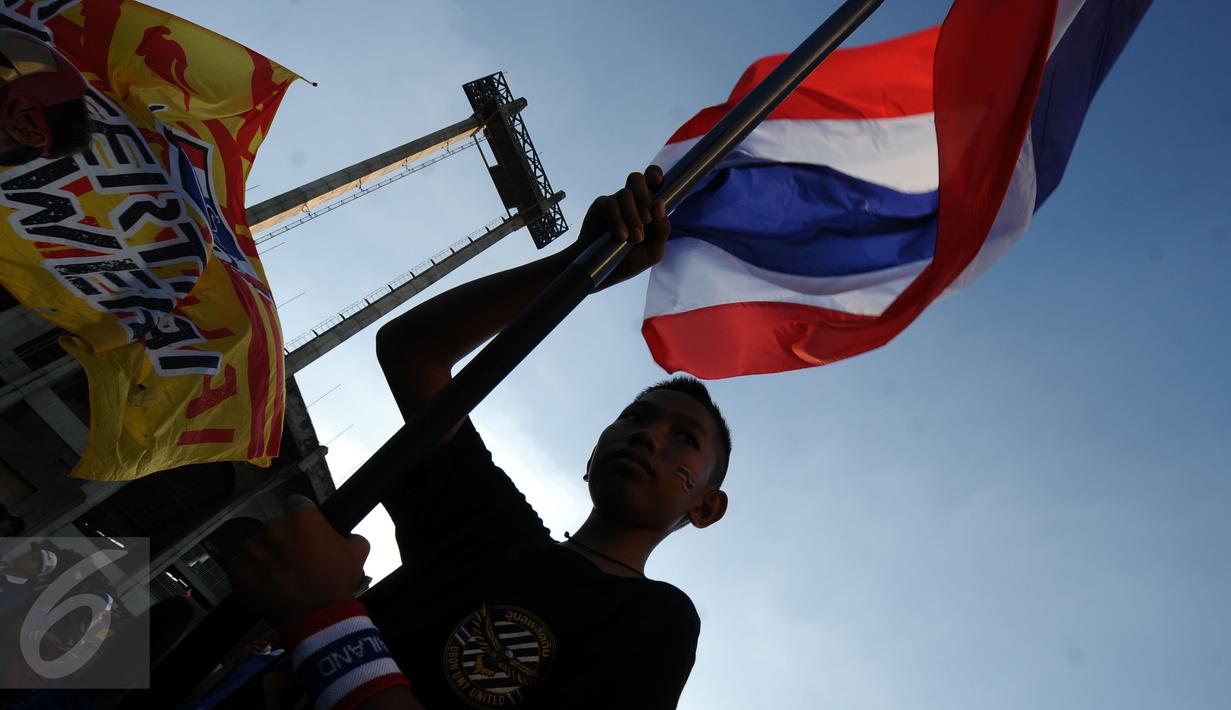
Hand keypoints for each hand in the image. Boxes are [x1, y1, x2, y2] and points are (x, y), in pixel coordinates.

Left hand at [226, 500, 369, 629]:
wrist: (318, 618)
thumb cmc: (338, 582)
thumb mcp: (357, 552)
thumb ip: (350, 536)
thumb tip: (347, 537)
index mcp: (301, 517)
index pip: (296, 504)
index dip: (302, 520)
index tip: (305, 534)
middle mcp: (272, 526)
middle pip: (275, 527)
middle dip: (283, 540)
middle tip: (294, 561)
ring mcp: (252, 548)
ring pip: (257, 546)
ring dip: (266, 557)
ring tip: (279, 576)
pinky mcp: (237, 570)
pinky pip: (241, 566)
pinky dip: (251, 574)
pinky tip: (266, 585)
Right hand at [573, 165, 670, 288]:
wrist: (602, 272)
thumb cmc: (629, 261)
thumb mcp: (653, 251)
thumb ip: (662, 230)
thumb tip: (660, 204)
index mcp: (646, 206)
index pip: (652, 179)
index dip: (654, 174)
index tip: (657, 182)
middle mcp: (631, 201)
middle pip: (637, 178)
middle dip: (645, 196)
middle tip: (647, 220)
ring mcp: (614, 202)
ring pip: (626, 193)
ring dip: (633, 216)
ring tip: (635, 238)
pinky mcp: (600, 207)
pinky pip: (611, 204)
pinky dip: (618, 220)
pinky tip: (621, 236)